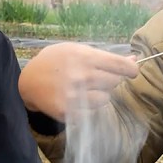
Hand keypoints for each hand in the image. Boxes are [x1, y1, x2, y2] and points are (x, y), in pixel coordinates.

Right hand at [19, 42, 138, 121]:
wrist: (28, 81)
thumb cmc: (55, 62)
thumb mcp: (77, 50)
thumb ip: (104, 56)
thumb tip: (134, 60)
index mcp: (85, 57)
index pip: (120, 65)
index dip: (131, 69)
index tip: (133, 71)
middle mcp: (82, 76)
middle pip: (115, 82)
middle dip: (110, 80)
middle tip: (96, 78)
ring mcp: (75, 95)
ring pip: (106, 99)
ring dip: (100, 95)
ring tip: (85, 90)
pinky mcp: (69, 111)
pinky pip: (92, 112)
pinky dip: (88, 107)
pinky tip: (76, 100)